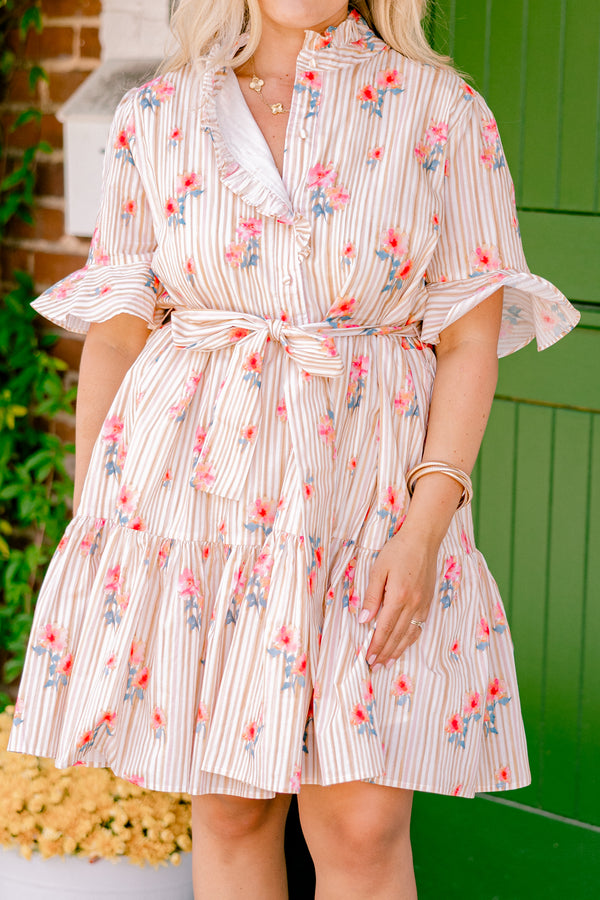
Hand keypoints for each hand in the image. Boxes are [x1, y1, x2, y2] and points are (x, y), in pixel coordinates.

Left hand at [359, 527, 438, 667]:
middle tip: (375, 666)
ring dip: (398, 650)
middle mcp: (413, 604)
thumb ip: (371, 595)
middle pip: (397, 635)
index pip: (385, 628)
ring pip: (410, 634)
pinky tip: (403, 645)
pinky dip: (410, 639)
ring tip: (387, 662)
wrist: (423, 540)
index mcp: (398, 596)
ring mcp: (422, 604)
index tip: (368, 658)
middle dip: (385, 653)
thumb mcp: (378, 569)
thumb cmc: (398, 551)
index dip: (376, 645)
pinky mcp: (428, 602)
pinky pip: (419, 626)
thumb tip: (364, 619)